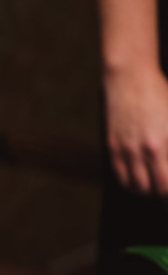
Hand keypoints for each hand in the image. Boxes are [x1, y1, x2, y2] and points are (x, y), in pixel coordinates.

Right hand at [104, 65, 167, 196]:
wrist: (130, 79)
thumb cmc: (160, 93)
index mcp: (164, 143)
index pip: (167, 183)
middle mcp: (144, 150)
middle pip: (154, 189)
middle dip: (163, 195)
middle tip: (167, 192)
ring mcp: (126, 150)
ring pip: (135, 187)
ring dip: (147, 192)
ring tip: (154, 189)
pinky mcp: (112, 147)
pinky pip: (120, 175)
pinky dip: (130, 184)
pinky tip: (138, 181)